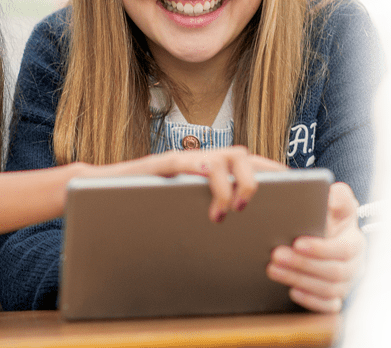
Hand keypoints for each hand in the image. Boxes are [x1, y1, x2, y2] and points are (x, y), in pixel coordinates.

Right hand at [105, 146, 285, 222]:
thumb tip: (235, 233)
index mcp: (205, 170)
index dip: (274, 172)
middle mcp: (197, 159)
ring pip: (229, 155)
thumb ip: (202, 210)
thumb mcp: (178, 210)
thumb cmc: (138, 205)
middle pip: (245, 155)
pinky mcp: (164, 164)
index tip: (293, 190)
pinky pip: (198, 165)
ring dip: (239, 182)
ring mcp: (182, 160)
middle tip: (262, 207)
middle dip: (263, 179)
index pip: (247, 163)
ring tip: (233, 210)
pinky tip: (214, 208)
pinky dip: (213, 184)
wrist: (97, 192)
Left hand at [266, 181, 364, 311]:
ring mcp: (346, 284)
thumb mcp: (335, 203)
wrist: (323, 235)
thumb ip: (337, 198)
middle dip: (303, 264)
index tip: (297, 243)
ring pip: (328, 289)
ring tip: (273, 269)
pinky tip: (291, 291)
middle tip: (276, 255)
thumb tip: (331, 197)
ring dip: (299, 279)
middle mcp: (354, 265)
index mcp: (355, 242)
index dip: (321, 248)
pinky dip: (311, 300)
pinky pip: (328, 306)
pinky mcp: (334, 298)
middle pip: (334, 272)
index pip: (344, 249)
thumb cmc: (327, 218)